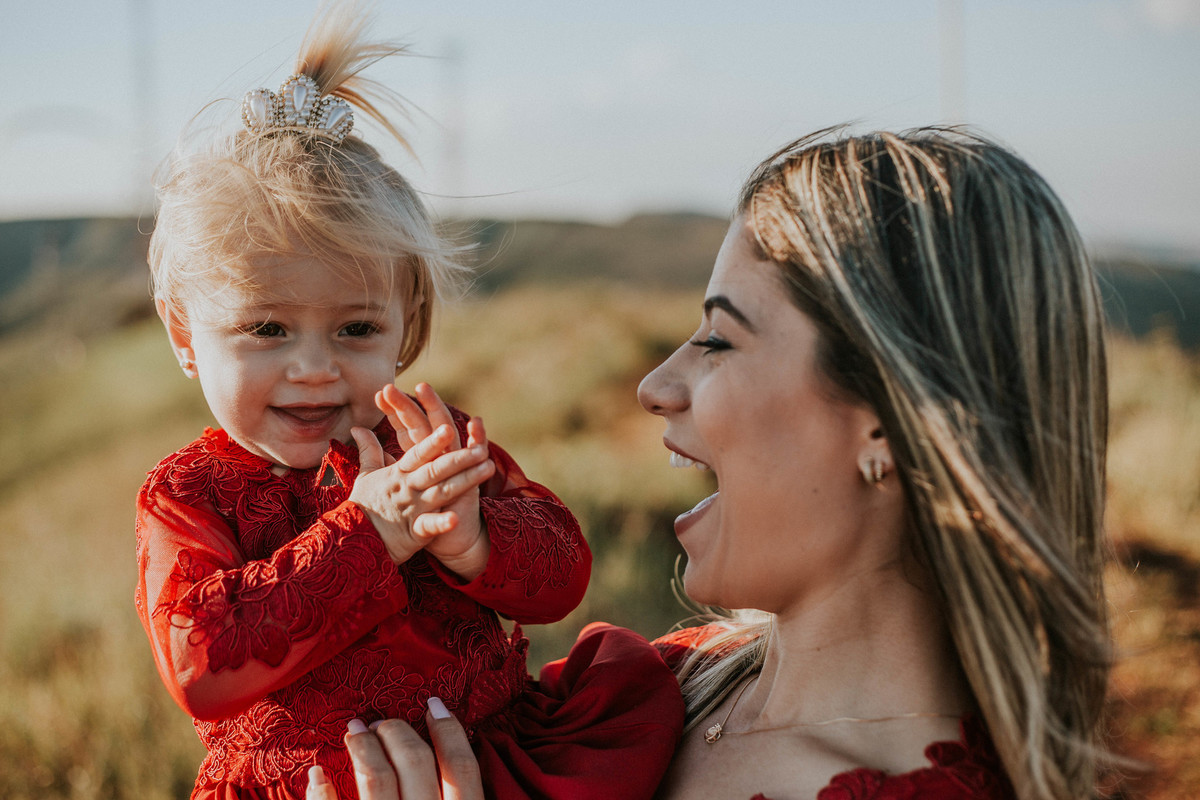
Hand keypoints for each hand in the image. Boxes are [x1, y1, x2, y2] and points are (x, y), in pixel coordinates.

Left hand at [305, 700, 483, 799]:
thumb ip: (459, 796)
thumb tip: (448, 748)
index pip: (461, 768)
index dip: (449, 731)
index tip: (433, 704)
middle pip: (416, 762)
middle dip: (397, 733)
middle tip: (383, 722)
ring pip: (377, 779)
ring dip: (363, 747)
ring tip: (354, 730)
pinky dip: (322, 792)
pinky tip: (317, 775)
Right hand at [348, 383, 493, 578]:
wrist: (353, 541)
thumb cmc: (363, 507)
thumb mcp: (365, 476)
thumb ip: (369, 450)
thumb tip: (359, 427)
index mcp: (399, 473)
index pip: (418, 454)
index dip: (433, 442)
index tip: (448, 428)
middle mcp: (408, 488)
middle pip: (436, 470)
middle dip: (460, 459)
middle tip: (481, 449)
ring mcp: (413, 509)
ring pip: (442, 492)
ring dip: (466, 481)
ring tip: (488, 468)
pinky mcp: (414, 532)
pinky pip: (429, 526)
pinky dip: (442, 524)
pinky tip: (456, 519)